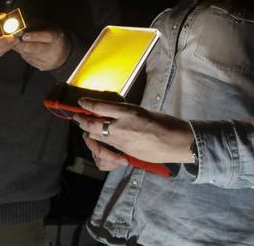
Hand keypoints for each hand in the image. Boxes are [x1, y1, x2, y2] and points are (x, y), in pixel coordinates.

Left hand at [12, 26, 70, 70]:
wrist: (63, 52)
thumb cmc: (52, 36)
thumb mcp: (49, 27)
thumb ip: (36, 25)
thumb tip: (21, 25)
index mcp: (56, 36)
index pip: (46, 37)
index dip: (35, 36)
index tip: (24, 36)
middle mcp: (53, 49)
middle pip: (35, 48)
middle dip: (22, 44)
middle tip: (12, 40)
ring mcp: (49, 60)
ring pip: (30, 55)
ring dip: (20, 49)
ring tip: (16, 43)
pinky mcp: (44, 67)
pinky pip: (29, 60)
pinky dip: (24, 54)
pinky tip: (23, 50)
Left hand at [72, 98, 194, 163]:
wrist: (176, 142)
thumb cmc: (165, 123)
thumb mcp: (144, 111)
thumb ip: (127, 113)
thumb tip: (112, 113)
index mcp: (129, 112)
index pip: (101, 107)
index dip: (88, 104)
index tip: (81, 102)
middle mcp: (122, 126)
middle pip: (94, 124)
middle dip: (83, 120)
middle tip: (77, 116)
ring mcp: (122, 141)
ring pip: (97, 136)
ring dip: (88, 131)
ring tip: (85, 127)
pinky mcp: (124, 152)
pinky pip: (106, 149)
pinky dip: (99, 144)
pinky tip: (98, 142)